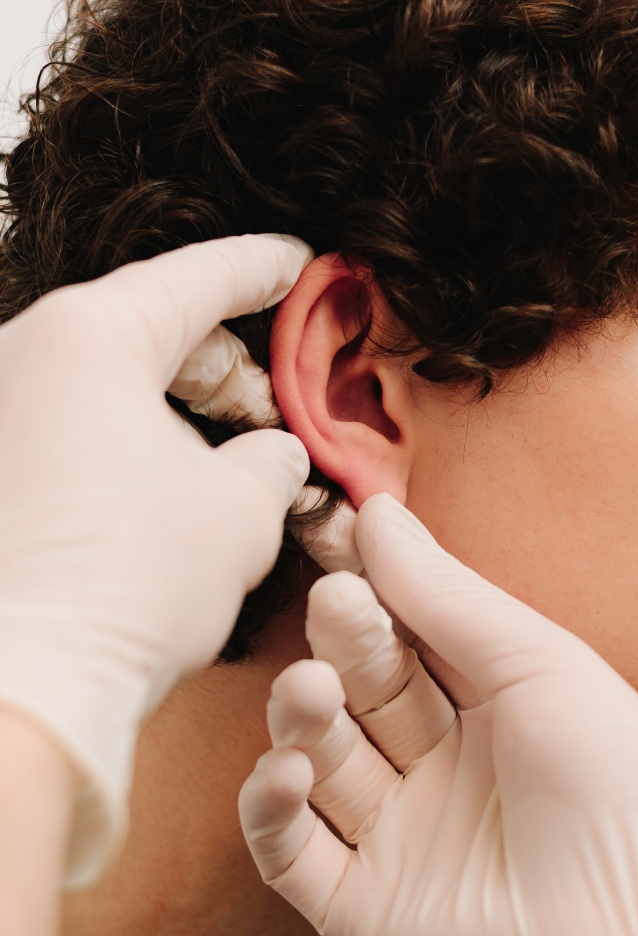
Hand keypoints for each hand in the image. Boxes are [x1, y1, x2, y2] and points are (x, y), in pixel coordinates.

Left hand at [0, 234, 311, 886]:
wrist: (24, 685)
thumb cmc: (129, 584)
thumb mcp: (244, 504)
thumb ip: (275, 455)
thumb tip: (271, 450)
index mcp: (90, 337)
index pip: (198, 278)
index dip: (264, 269)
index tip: (299, 262)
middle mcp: (22, 355)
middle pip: (152, 328)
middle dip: (230, 363)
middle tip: (280, 402)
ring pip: (112, 380)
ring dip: (182, 408)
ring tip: (233, 456)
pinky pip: (74, 424)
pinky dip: (132, 440)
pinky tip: (172, 485)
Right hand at [240, 495, 637, 935]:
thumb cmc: (625, 780)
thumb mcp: (533, 661)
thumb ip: (444, 593)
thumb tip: (378, 513)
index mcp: (487, 699)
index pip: (404, 631)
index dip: (372, 591)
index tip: (342, 545)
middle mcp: (441, 762)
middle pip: (359, 689)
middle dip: (343, 645)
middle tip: (338, 605)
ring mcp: (403, 833)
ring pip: (318, 761)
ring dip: (301, 719)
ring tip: (310, 692)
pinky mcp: (369, 905)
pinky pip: (292, 854)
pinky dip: (272, 810)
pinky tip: (286, 769)